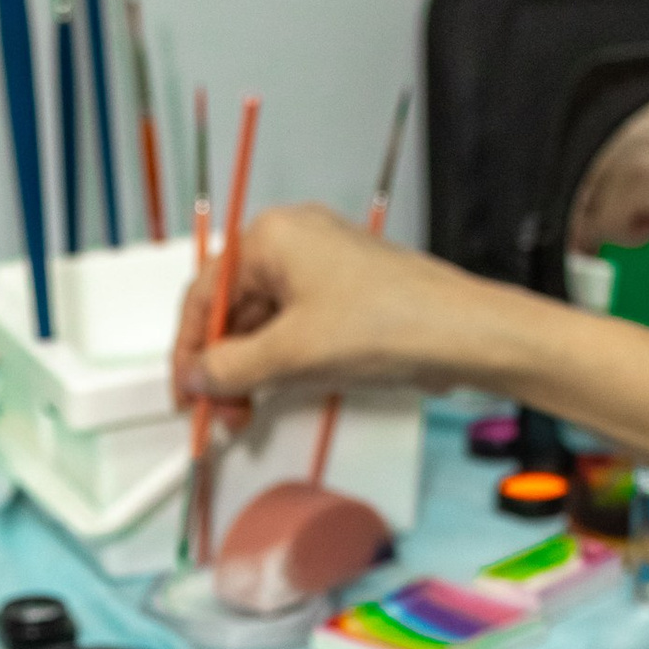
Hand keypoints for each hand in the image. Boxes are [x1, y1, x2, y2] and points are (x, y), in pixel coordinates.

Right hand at [173, 205, 523, 424]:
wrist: (464, 334)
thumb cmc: (390, 321)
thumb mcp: (291, 354)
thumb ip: (230, 369)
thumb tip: (197, 377)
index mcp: (272, 236)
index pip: (204, 293)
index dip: (187, 348)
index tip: (184, 390)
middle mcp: (294, 243)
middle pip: (232, 308)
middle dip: (222, 365)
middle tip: (221, 411)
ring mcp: (322, 268)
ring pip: (263, 322)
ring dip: (250, 370)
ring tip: (247, 411)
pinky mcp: (345, 296)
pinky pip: (294, 328)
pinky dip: (279, 363)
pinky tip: (277, 393)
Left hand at [569, 101, 648, 286]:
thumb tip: (618, 204)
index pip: (598, 159)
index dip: (593, 195)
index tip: (592, 221)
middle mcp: (642, 126)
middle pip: (587, 181)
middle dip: (593, 214)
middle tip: (610, 238)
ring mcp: (639, 151)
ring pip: (594, 205)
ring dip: (620, 226)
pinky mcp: (643, 181)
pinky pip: (606, 225)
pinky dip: (629, 238)